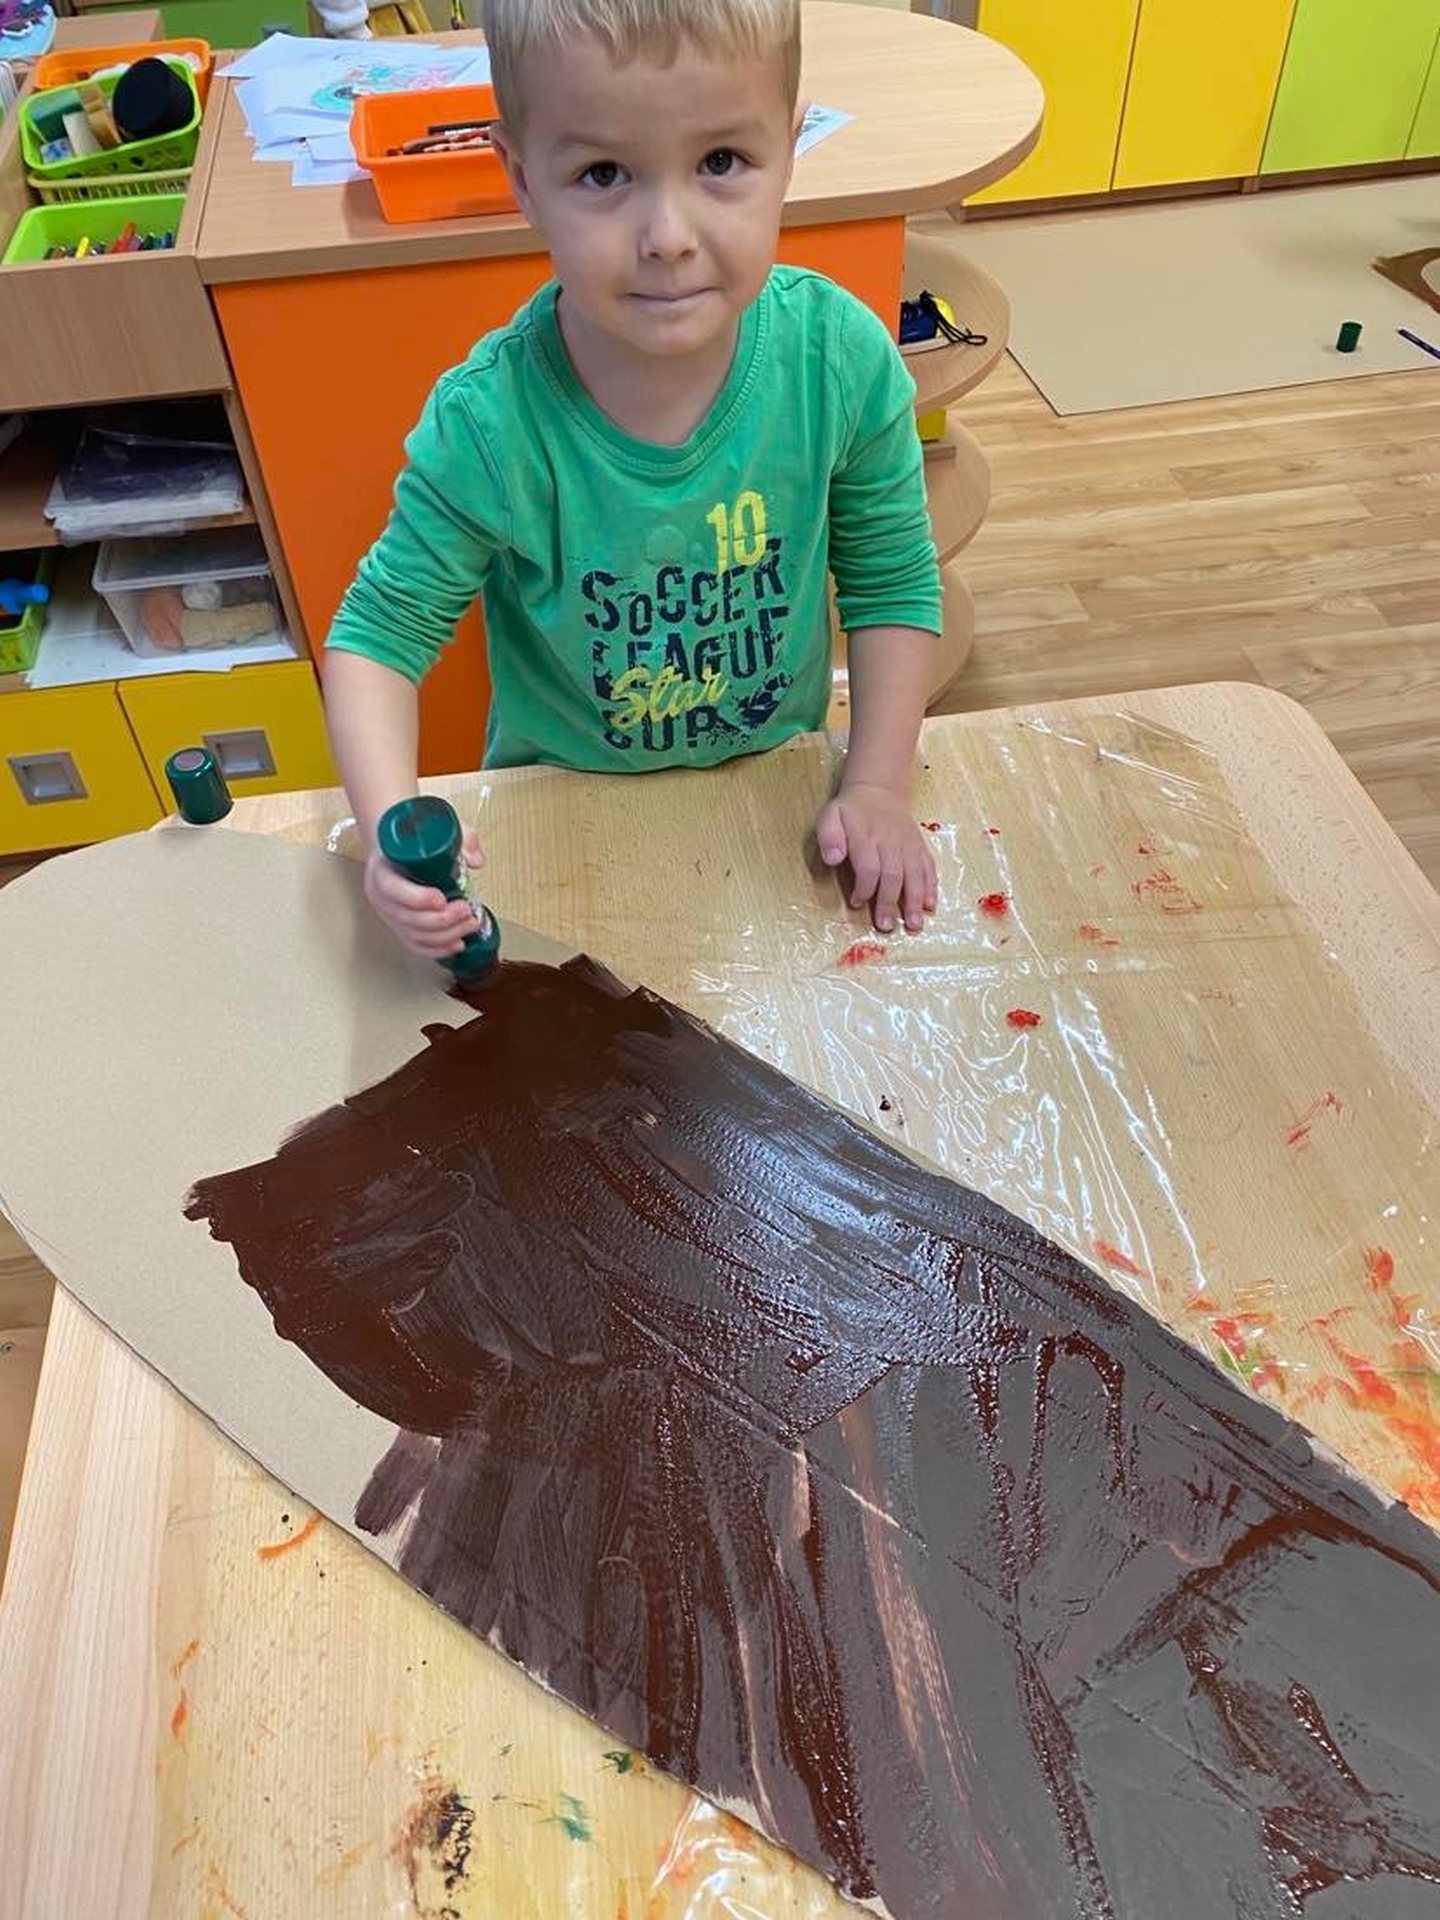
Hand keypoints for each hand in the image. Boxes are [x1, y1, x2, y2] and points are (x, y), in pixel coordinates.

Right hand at [363, 825, 487, 959]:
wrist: (396, 849)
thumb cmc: (413, 841)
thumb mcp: (437, 828)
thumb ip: (460, 839)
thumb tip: (475, 860)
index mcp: (382, 869)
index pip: (392, 889)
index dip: (417, 898)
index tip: (441, 898)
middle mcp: (382, 896)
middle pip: (407, 917)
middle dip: (442, 919)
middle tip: (466, 910)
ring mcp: (390, 914)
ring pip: (414, 935)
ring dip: (446, 935)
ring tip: (469, 924)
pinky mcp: (400, 927)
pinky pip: (416, 945)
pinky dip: (437, 949)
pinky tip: (456, 943)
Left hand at [816, 784, 937, 933]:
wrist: (878, 790)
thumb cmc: (850, 811)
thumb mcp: (830, 816)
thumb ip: (829, 837)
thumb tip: (832, 859)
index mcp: (867, 837)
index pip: (869, 867)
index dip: (864, 888)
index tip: (856, 902)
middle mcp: (891, 842)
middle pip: (893, 875)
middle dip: (890, 902)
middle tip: (886, 926)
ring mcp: (908, 845)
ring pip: (914, 874)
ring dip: (915, 900)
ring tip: (913, 924)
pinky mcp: (919, 847)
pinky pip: (928, 866)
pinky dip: (931, 886)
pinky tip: (930, 905)